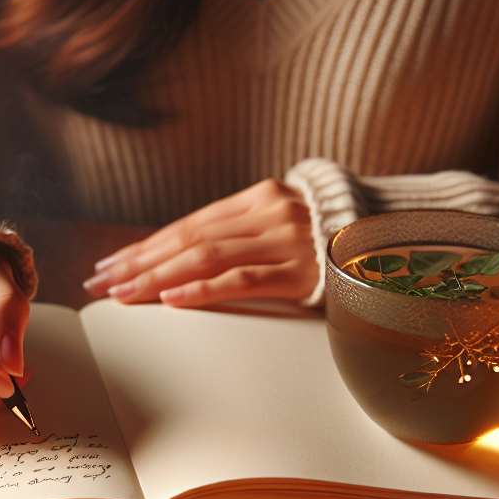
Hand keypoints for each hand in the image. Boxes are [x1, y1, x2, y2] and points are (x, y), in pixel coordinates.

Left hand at [83, 178, 318, 305]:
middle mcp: (266, 212)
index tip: (110, 264)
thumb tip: (186, 260)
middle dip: (138, 262)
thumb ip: (244, 232)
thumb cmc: (334, 233)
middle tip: (100, 284)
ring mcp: (285, 240)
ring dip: (157, 277)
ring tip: (123, 294)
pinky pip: (244, 280)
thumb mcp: (285, 221)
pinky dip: (204, 290)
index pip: (187, 225)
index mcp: (258, 198)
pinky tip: (171, 300)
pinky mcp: (302, 271)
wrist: (398, 235)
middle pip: (187, 239)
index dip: (145, 245)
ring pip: (206, 257)